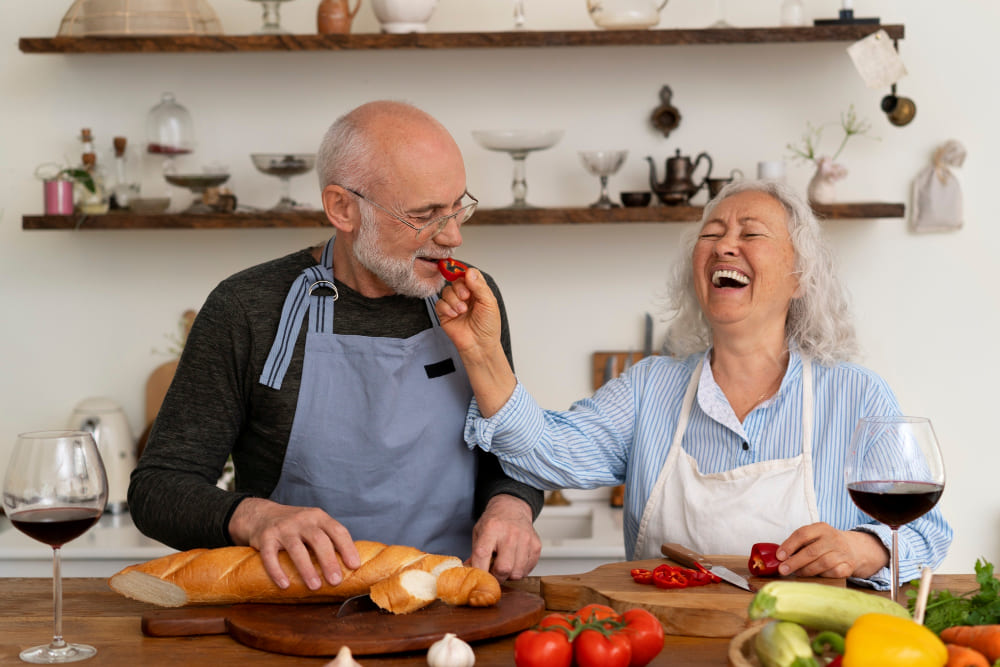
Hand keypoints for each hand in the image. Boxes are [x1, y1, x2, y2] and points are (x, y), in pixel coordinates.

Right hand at [228, 497, 360, 589]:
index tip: (354, 566)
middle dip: (329, 561)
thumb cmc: (294, 525)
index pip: (337, 530)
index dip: (347, 548)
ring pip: (296, 549)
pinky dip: (277, 571)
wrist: (261, 514)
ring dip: (307, 569)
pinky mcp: (265, 538)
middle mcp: (302, 520)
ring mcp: (283, 528)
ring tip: (315, 586)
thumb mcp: (313, 524)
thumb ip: (328, 538)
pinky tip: (285, 584)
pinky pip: (270, 556)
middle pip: (319, 540)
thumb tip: (349, 565)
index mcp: (318, 517)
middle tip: (336, 581)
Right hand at [436, 267, 516, 416]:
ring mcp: (455, 304)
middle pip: (456, 281)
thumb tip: (469, 272)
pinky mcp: (445, 314)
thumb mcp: (489, 303)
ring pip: (446, 291)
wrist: (480, 345)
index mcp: (478, 291)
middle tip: (466, 298)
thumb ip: (479, 286)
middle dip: (459, 288)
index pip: (469, 275)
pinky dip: (446, 308)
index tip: (466, 279)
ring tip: (462, 311)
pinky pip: (439, 303)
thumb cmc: (488, 327)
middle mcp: (466, 296)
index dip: (466, 275)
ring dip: (453, 300)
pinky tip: (454, 315)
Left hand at [467, 494, 540, 581]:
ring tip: (504, 566)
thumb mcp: (479, 532)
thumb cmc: (494, 522)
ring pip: (517, 572)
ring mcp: (525, 539)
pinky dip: (520, 571)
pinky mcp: (536, 545)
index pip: (482, 554)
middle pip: (503, 568)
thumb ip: (474, 554)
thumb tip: (470, 573)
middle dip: (496, 577)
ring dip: (509, 575)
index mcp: (491, 528)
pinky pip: (528, 569)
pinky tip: (515, 562)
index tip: (479, 579)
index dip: (480, 571)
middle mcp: (510, 533)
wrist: (512, 507)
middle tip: (493, 574)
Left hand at [776, 522, 888, 578]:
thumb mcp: (814, 536)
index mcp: (821, 528)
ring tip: (796, 573)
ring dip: (806, 571)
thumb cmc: (825, 543)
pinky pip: (833, 572)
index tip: (779, 556)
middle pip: (811, 551)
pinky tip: (815, 576)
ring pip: (822, 563)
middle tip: (782, 570)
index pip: (802, 534)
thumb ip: (799, 544)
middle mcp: (833, 538)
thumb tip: (779, 557)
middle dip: (794, 562)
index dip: (789, 545)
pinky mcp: (849, 565)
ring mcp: (843, 552)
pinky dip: (822, 575)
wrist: (854, 548)